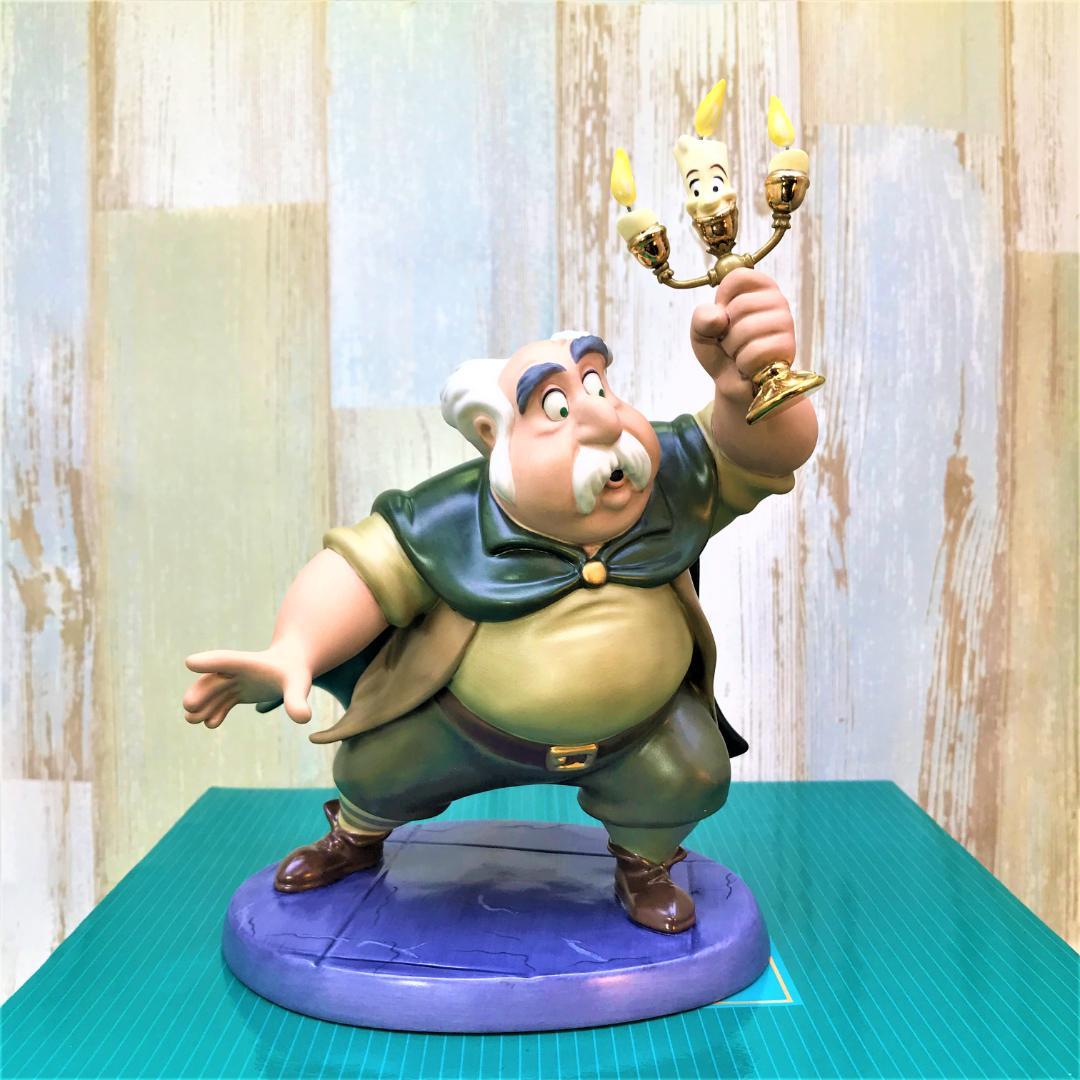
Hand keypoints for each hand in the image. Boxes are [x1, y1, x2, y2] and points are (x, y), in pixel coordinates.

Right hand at [182, 639, 313, 727]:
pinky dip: (216, 712)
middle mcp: (238, 671)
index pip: (226, 660)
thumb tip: (303, 718)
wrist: (294, 666)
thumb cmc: (297, 673)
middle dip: (201, 692)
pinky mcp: (238, 692)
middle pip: (214, 680)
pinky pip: (223, 703)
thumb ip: (297, 700)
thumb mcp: (298, 685)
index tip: (190, 662)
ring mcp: (236, 681)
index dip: (209, 662)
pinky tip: (211, 724)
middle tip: (188, 705)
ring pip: (214, 693)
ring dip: (203, 705)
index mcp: (249, 662)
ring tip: (191, 719)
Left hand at [690, 269, 795, 401]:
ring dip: (734, 349)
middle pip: (740, 306)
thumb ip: (701, 318)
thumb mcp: (701, 331)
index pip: (738, 277)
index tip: (724, 316)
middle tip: (732, 342)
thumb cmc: (721, 351)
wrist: (735, 385)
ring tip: (741, 353)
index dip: (722, 300)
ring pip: (747, 329)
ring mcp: (785, 323)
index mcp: (759, 287)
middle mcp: (777, 300)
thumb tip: (719, 317)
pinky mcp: (788, 347)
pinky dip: (744, 364)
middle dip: (726, 332)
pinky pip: (756, 352)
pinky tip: (750, 366)